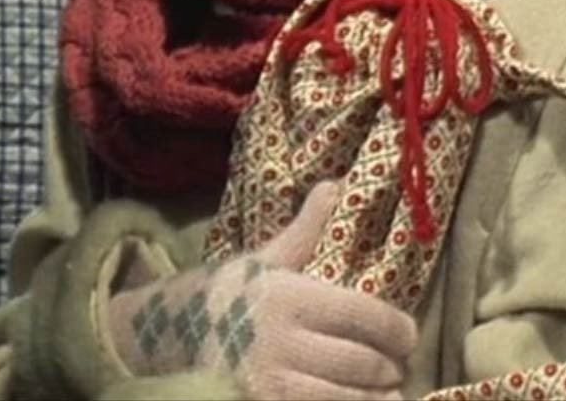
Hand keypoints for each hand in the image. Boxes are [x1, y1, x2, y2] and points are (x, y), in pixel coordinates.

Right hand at [106, 182, 417, 399]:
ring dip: (377, 399)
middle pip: (365, 363)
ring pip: (351, 399)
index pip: (365, 315)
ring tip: (385, 392)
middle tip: (395, 368)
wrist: (158, 338)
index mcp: (287, 297)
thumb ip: (303, 233)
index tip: (407, 336)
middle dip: (390, 368)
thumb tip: (334, 187)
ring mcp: (271, 384)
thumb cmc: (223, 298)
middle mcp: (281, 341)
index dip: (399, 330)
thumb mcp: (260, 262)